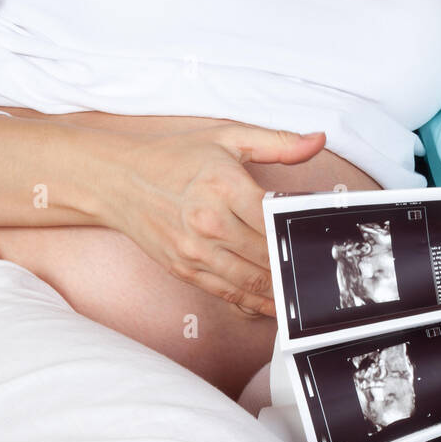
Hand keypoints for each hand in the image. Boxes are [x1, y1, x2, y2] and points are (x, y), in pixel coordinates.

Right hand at [98, 122, 326, 317]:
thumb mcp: (226, 137)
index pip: (274, 216)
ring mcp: (194, 249)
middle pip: (266, 252)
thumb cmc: (174, 156)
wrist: (117, 179)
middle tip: (323, 269)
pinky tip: (272, 304)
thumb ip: (277, 142)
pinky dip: (252, 302)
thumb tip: (318, 140)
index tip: (319, 233)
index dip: (299, 227)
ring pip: (250, 279)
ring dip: (279, 290)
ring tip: (304, 292)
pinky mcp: (183, 268)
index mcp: (223, 184)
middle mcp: (209, 220)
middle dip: (294, 262)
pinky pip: (226, 292)